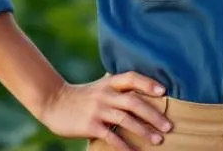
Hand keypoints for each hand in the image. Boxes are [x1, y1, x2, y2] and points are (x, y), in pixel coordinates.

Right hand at [37, 71, 172, 148]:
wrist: (53, 102)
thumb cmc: (81, 96)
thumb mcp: (100, 86)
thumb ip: (117, 87)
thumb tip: (142, 88)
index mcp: (109, 83)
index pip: (132, 78)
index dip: (148, 84)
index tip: (164, 92)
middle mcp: (105, 94)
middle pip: (134, 102)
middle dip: (153, 114)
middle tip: (168, 126)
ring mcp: (98, 110)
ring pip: (125, 119)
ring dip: (144, 130)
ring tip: (158, 140)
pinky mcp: (90, 125)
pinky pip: (111, 136)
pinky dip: (124, 145)